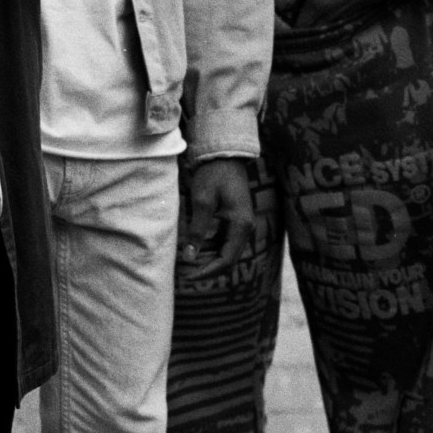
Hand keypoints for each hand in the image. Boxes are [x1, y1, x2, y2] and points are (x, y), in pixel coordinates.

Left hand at [181, 157, 255, 275]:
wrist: (225, 156)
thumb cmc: (214, 175)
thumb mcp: (202, 202)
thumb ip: (197, 230)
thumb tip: (189, 256)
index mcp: (241, 225)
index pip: (226, 260)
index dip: (207, 272)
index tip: (189, 276)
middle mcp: (246, 228)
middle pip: (229, 259)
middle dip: (209, 268)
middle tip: (187, 272)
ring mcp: (242, 224)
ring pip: (227, 251)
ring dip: (209, 258)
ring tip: (188, 258)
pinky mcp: (236, 220)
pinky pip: (225, 241)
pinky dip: (211, 246)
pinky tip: (195, 244)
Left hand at [279, 0, 391, 29]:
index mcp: (320, 1)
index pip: (298, 24)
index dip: (284, 28)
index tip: (273, 24)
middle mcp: (330, 12)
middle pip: (308, 29)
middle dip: (293, 30)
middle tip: (279, 26)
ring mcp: (343, 14)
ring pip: (320, 28)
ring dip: (307, 28)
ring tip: (292, 24)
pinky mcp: (353, 12)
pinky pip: (332, 24)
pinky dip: (321, 24)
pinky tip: (315, 19)